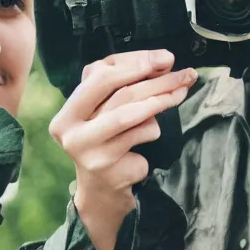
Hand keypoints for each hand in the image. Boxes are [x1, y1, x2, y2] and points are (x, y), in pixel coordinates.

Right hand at [49, 49, 196, 249]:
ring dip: (161, 101)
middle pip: (119, 96)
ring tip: (180, 92)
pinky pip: (142, 139)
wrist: (102, 191)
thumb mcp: (104, 110)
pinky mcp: (111, 170)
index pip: (98, 76)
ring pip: (132, 116)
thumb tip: (163, 60)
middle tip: (183, 73)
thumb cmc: (105, 139)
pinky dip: (152, 131)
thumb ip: (124, 82)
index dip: (133, 64)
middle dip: (156, 81)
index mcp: (66, 114)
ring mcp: (91, 154)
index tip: (164, 58)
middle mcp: (72, 134)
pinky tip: (151, 134)